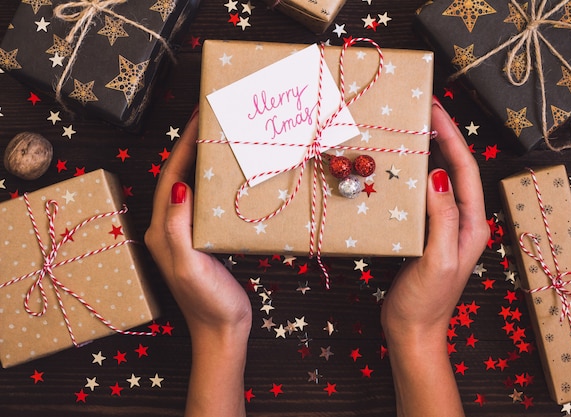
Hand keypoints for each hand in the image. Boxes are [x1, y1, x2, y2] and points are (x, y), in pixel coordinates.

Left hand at [144, 107, 250, 416]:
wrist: (222, 331)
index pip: (170, 177)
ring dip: (203, 162)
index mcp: (161, 229)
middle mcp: (169, 227)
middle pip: (178, 177)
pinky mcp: (203, 240)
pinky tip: (230, 176)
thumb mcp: (190, 265)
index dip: (183, 146)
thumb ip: (178, 228)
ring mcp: (186, 233)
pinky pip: (206, 203)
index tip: (198, 117)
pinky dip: (215, 183)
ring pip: (193, 187)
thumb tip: (180, 186)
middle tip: (212, 119)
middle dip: (192, 147)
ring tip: (222, 139)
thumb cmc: (207, 301)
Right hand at [381, 99, 489, 416]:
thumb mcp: (438, 259)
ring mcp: (444, 226)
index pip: (465, 170)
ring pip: (439, 180)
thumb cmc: (426, 301)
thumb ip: (442, 218)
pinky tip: (398, 169)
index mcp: (471, 224)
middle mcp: (462, 220)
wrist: (412, 330)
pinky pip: (422, 196)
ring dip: (428, 153)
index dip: (452, 137)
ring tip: (411, 130)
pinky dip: (412, 177)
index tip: (435, 110)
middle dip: (442, 137)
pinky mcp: (426, 232)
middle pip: (455, 169)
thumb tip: (439, 174)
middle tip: (422, 110)